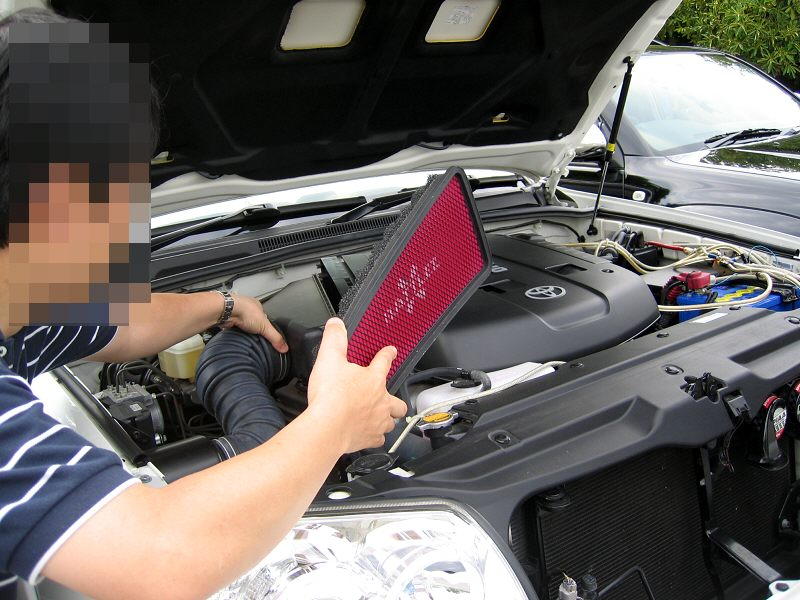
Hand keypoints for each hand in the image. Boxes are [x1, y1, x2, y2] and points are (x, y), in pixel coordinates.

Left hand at [223, 293, 287, 352]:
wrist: (227, 310)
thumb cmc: (245, 311)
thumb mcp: (265, 326)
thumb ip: (275, 337)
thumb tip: (284, 347)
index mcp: (257, 305)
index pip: (264, 317)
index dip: (265, 326)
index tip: (265, 334)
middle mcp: (246, 307)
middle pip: (252, 320)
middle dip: (253, 328)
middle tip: (255, 337)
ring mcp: (236, 311)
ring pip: (241, 322)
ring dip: (242, 329)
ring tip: (245, 336)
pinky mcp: (227, 317)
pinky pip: (232, 326)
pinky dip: (234, 330)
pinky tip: (236, 334)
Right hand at [306, 318, 406, 452]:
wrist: (327, 428)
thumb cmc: (330, 396)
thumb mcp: (329, 359)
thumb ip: (334, 340)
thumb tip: (336, 324)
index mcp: (373, 380)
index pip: (384, 362)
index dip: (388, 355)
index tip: (391, 352)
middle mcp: (381, 401)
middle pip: (398, 401)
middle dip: (395, 399)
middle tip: (388, 398)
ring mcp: (377, 422)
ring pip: (391, 422)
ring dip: (387, 419)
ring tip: (380, 417)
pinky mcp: (370, 438)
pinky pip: (378, 439)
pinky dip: (375, 437)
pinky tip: (369, 434)